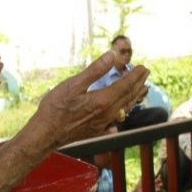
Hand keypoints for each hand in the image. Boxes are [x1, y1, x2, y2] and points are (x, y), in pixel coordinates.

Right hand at [26, 52, 149, 146]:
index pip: (125, 85)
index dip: (135, 75)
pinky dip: (121, 113)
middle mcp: (107, 114)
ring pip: (124, 109)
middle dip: (138, 83)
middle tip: (146, 73)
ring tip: (141, 89)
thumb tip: (112, 56)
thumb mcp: (73, 84)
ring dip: (134, 97)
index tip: (143, 66)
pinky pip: (114, 121)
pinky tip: (120, 114)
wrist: (45, 134)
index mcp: (103, 100)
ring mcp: (102, 124)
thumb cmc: (55, 108)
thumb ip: (94, 70)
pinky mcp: (96, 131)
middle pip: (128, 96)